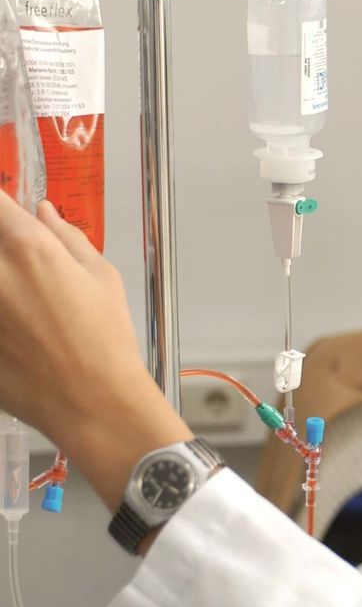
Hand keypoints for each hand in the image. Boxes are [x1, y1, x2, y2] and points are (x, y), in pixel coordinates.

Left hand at [0, 193, 191, 510]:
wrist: (91, 402)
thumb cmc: (105, 344)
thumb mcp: (102, 279)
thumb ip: (67, 238)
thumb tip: (44, 213)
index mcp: (30, 249)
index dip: (0, 205)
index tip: (5, 210)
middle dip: (0, 247)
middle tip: (19, 265)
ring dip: (3, 286)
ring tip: (23, 304)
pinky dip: (0, 318)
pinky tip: (15, 329)